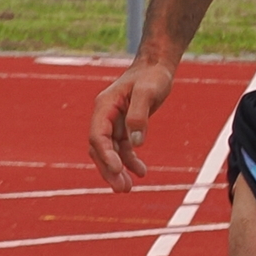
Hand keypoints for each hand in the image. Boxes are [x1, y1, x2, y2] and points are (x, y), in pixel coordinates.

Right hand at [89, 60, 174, 191]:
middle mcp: (104, 116)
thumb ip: (140, 115)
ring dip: (117, 171)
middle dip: (109, 169)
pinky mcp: (124, 127)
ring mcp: (113, 123)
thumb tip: (136, 142)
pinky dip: (130, 162)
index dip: (105, 154)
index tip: (117, 169)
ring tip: (128, 189)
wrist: (157, 67)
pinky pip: (123, 149)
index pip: (98, 135)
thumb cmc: (152, 75)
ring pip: (110, 152)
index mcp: (104, 106)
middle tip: (122, 188)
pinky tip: (141, 172)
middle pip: (100, 148)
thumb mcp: (148, 91)